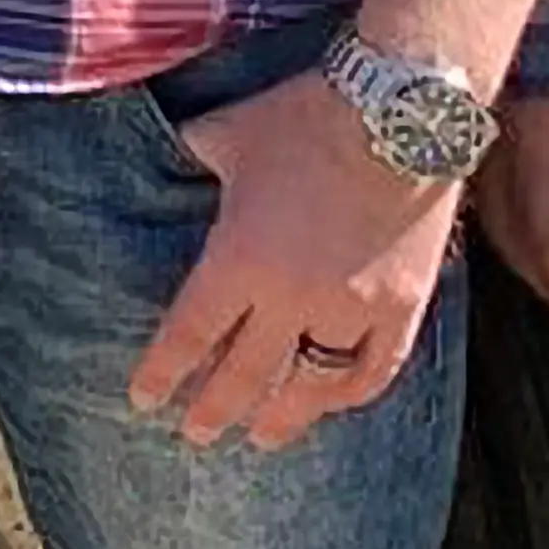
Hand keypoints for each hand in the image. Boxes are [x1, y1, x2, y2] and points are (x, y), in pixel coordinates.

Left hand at [135, 71, 463, 449]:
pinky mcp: (404, 307)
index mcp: (238, 260)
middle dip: (215, 409)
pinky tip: (330, 405)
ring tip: (261, 437)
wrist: (397, 111)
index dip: (164, 372)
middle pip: (246, 375)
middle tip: (195, 436)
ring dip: (283, 415)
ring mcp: (353, 309)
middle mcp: (292, 297)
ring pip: (310, 384)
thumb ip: (193, 157)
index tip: (144, 401)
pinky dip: (348, 393)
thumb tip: (170, 152)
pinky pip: (374, 370)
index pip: (190, 335)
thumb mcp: (225, 134)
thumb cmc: (302, 116)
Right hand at [476, 88, 548, 324]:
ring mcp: (470, 124)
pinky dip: (490, 207)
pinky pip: (469, 175)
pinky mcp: (466, 107)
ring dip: (508, 245)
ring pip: (478, 204)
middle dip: (534, 273)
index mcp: (530, 140)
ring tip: (539, 268)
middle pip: (502, 229)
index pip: (543, 231)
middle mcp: (488, 140)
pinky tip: (507, 212)